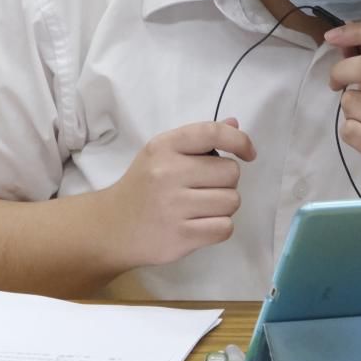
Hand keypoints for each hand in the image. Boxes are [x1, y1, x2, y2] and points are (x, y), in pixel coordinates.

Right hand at [99, 118, 255, 268]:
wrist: (112, 227)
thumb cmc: (144, 186)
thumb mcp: (162, 154)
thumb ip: (199, 139)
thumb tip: (234, 124)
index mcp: (164, 147)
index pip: (212, 132)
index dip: (239, 140)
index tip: (249, 154)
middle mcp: (168, 173)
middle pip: (230, 172)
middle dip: (225, 181)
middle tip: (205, 188)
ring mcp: (173, 207)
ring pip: (232, 201)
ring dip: (223, 206)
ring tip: (201, 207)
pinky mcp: (180, 237)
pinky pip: (225, 228)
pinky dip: (219, 227)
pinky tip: (200, 224)